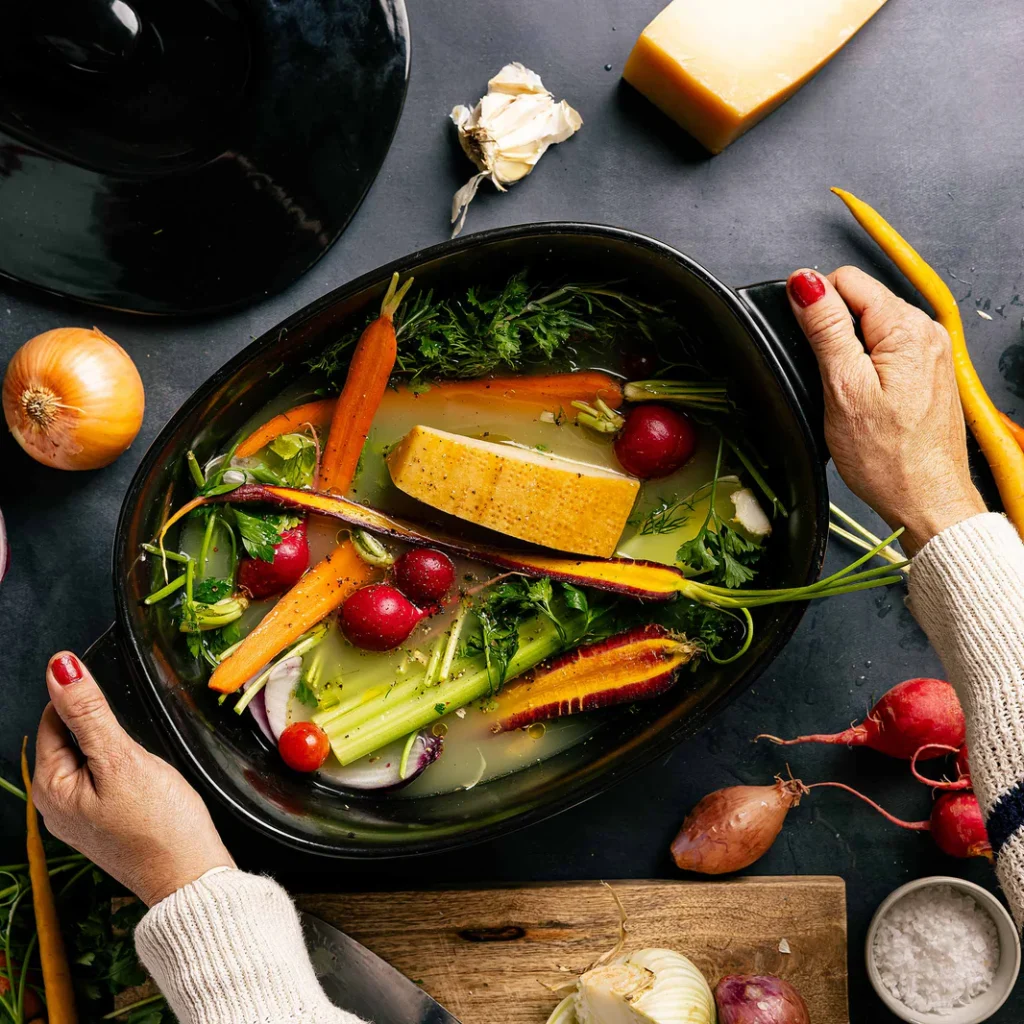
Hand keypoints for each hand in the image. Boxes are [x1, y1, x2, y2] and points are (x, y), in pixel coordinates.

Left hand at [32, 651, 233, 905]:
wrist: (189, 876)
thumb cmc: (160, 824)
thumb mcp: (122, 758)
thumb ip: (89, 711)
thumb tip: (61, 667)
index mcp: (50, 786)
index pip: (54, 717)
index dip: (87, 703)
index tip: (118, 709)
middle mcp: (55, 803)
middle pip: (73, 737)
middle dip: (105, 729)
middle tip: (138, 749)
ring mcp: (79, 815)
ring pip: (92, 757)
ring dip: (117, 750)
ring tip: (144, 768)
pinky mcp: (103, 822)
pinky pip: (105, 779)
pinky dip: (124, 770)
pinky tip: (146, 783)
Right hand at [787, 266, 986, 555]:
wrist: (925, 500)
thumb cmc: (888, 457)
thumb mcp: (843, 388)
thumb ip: (825, 329)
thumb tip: (805, 283)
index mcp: (907, 327)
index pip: (846, 282)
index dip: (815, 309)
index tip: (810, 349)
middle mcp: (926, 332)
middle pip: (858, 303)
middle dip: (833, 335)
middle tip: (831, 382)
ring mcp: (929, 353)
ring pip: (869, 329)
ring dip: (848, 355)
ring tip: (848, 395)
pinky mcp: (926, 373)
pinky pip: (884, 352)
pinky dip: (865, 370)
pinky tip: (864, 401)